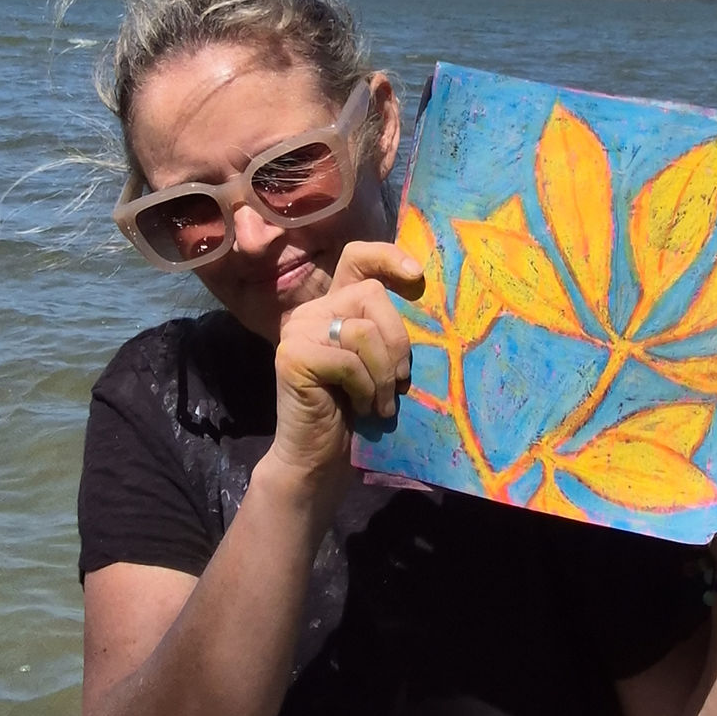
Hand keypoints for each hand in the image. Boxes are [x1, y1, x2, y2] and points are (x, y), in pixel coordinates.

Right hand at [268, 242, 422, 509]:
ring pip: (364, 331)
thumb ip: (385, 330)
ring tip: (381, 402)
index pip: (357, 259)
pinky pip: (349, 360)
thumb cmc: (356, 411)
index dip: (387, 257)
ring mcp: (298, 331)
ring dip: (383, 374)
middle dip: (397, 341)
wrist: (319, 458)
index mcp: (332, 307)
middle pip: (372, 295)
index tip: (416, 277)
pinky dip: (365, 388)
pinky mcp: (293, 355)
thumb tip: (422, 295)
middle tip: (399, 382)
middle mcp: (310, 311)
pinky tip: (359, 407)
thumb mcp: (377, 362)